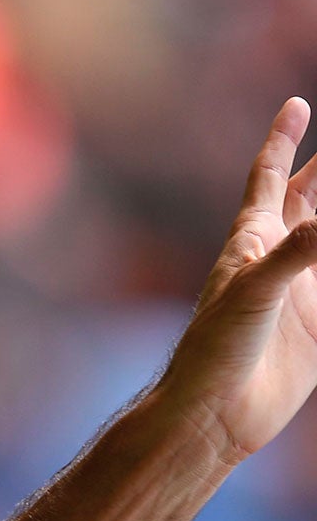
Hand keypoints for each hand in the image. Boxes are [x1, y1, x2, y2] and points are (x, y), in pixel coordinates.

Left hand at [155, 96, 316, 465]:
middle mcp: (279, 259)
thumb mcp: (250, 296)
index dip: (282, 141)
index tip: (296, 105)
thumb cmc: (213, 353)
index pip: (269, 177)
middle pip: (312, 198)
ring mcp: (303, 290)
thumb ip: (291, 257)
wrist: (213, 416)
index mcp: (251, 241)